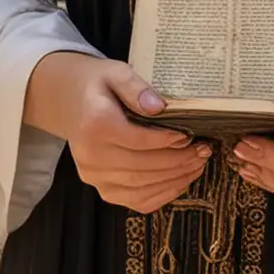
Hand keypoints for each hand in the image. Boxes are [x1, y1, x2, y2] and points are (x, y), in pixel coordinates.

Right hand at [28, 54, 211, 214]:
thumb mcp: (115, 72)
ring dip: (175, 179)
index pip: (138, 140)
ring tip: (198, 163)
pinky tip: (181, 179)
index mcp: (95, 125)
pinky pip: (137, 201)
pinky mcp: (102, 189)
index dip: (168, 141)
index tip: (190, 135)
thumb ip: (136, 87)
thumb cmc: (97, 85)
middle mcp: (90, 156)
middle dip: (178, 162)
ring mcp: (95, 177)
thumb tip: (160, 107)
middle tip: (203, 151)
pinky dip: (163, 194)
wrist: (70, 101)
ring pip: (141, 187)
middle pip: (142, 167)